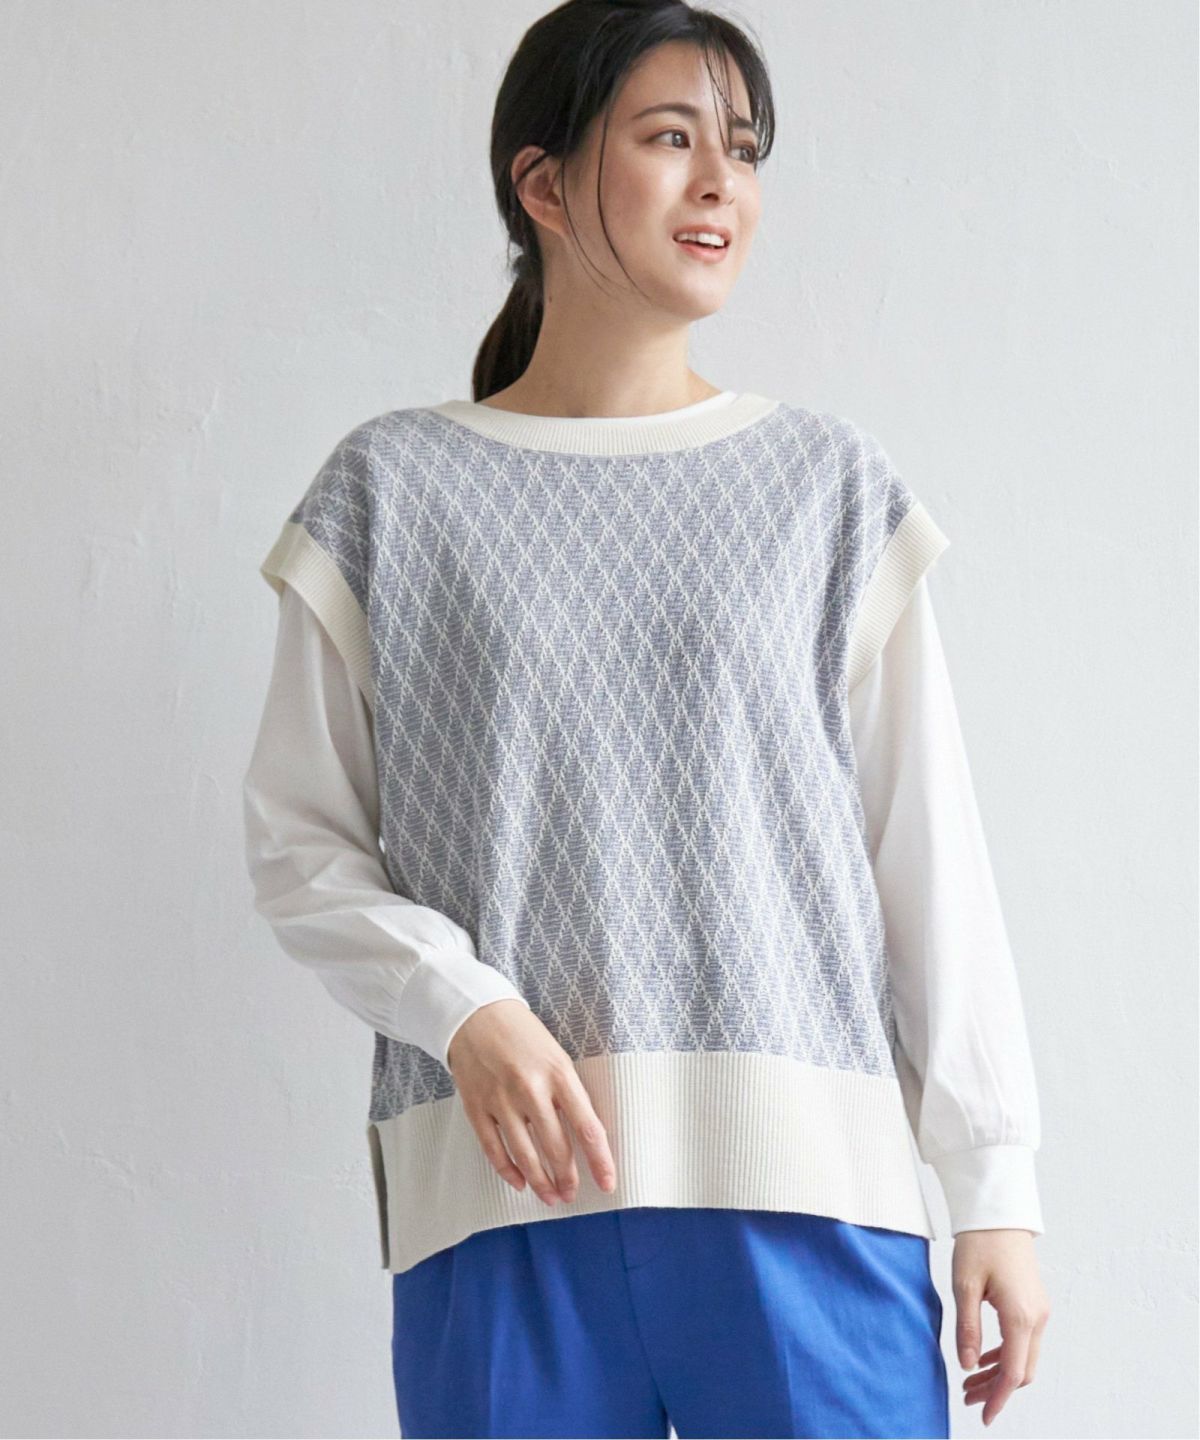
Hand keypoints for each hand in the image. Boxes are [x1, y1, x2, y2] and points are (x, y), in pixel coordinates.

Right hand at [446, 999, 617, 1206]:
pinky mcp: (476, 1106)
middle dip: (567, 1177)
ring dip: (540, 1182)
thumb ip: (569, 1094)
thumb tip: (584, 1138)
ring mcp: (501, 1100)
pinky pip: (494, 1149)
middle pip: (556, 1147)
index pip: (587, 1127)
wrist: (476, 1014)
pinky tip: (519, 1182)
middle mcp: (531, 1089)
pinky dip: (508, 1170)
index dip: (600, 1161)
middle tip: (572, 1194)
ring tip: (551, 1197)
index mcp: (559, 1074)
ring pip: (525, 1154)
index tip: (608, 1183)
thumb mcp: (557, 1057)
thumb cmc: (524, 1036)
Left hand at [953, 1229, 1050, 1425]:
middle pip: (1022, 1371)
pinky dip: (1006, 1356)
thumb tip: (968, 1367)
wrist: (999, 1213)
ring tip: (970, 1382)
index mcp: (1021, 1316)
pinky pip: (1024, 1341)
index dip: (998, 1398)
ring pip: (1025, 1358)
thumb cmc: (980, 1243)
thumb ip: (967, 1329)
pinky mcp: (1034, 1304)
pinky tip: (983, 1359)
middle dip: (997, 1390)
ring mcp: (1039, 1311)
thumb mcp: (964, 1286)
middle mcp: (1037, 1318)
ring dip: (1000, 1374)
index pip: (1013, 1372)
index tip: (982, 1416)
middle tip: (967, 1398)